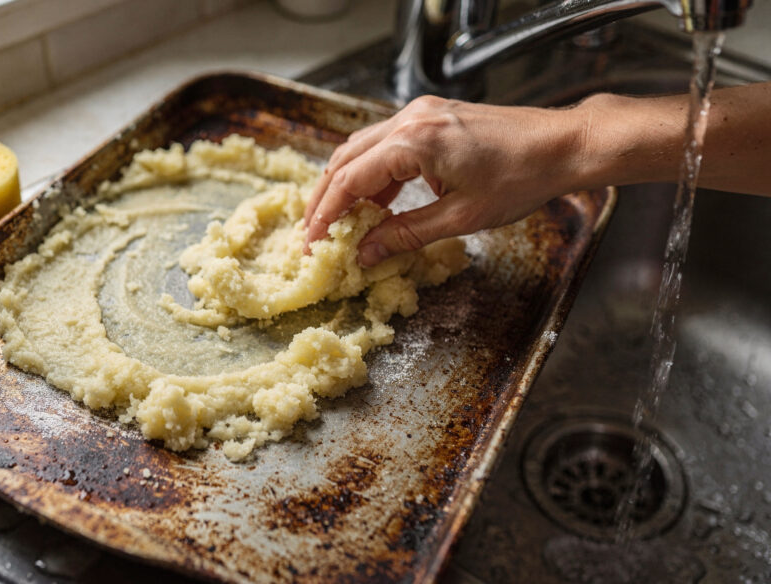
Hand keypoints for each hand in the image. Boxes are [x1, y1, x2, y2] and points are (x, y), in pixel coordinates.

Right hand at [304, 95, 586, 265]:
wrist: (563, 146)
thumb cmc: (522, 179)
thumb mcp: (460, 218)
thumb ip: (405, 235)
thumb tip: (365, 254)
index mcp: (414, 142)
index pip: (350, 179)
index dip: (326, 213)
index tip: (312, 241)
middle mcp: (410, 119)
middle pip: (346, 159)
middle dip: (325, 198)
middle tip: (313, 233)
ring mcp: (420, 114)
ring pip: (362, 149)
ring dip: (346, 185)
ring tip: (338, 222)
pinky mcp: (432, 118)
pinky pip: (386, 145)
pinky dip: (373, 174)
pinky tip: (374, 204)